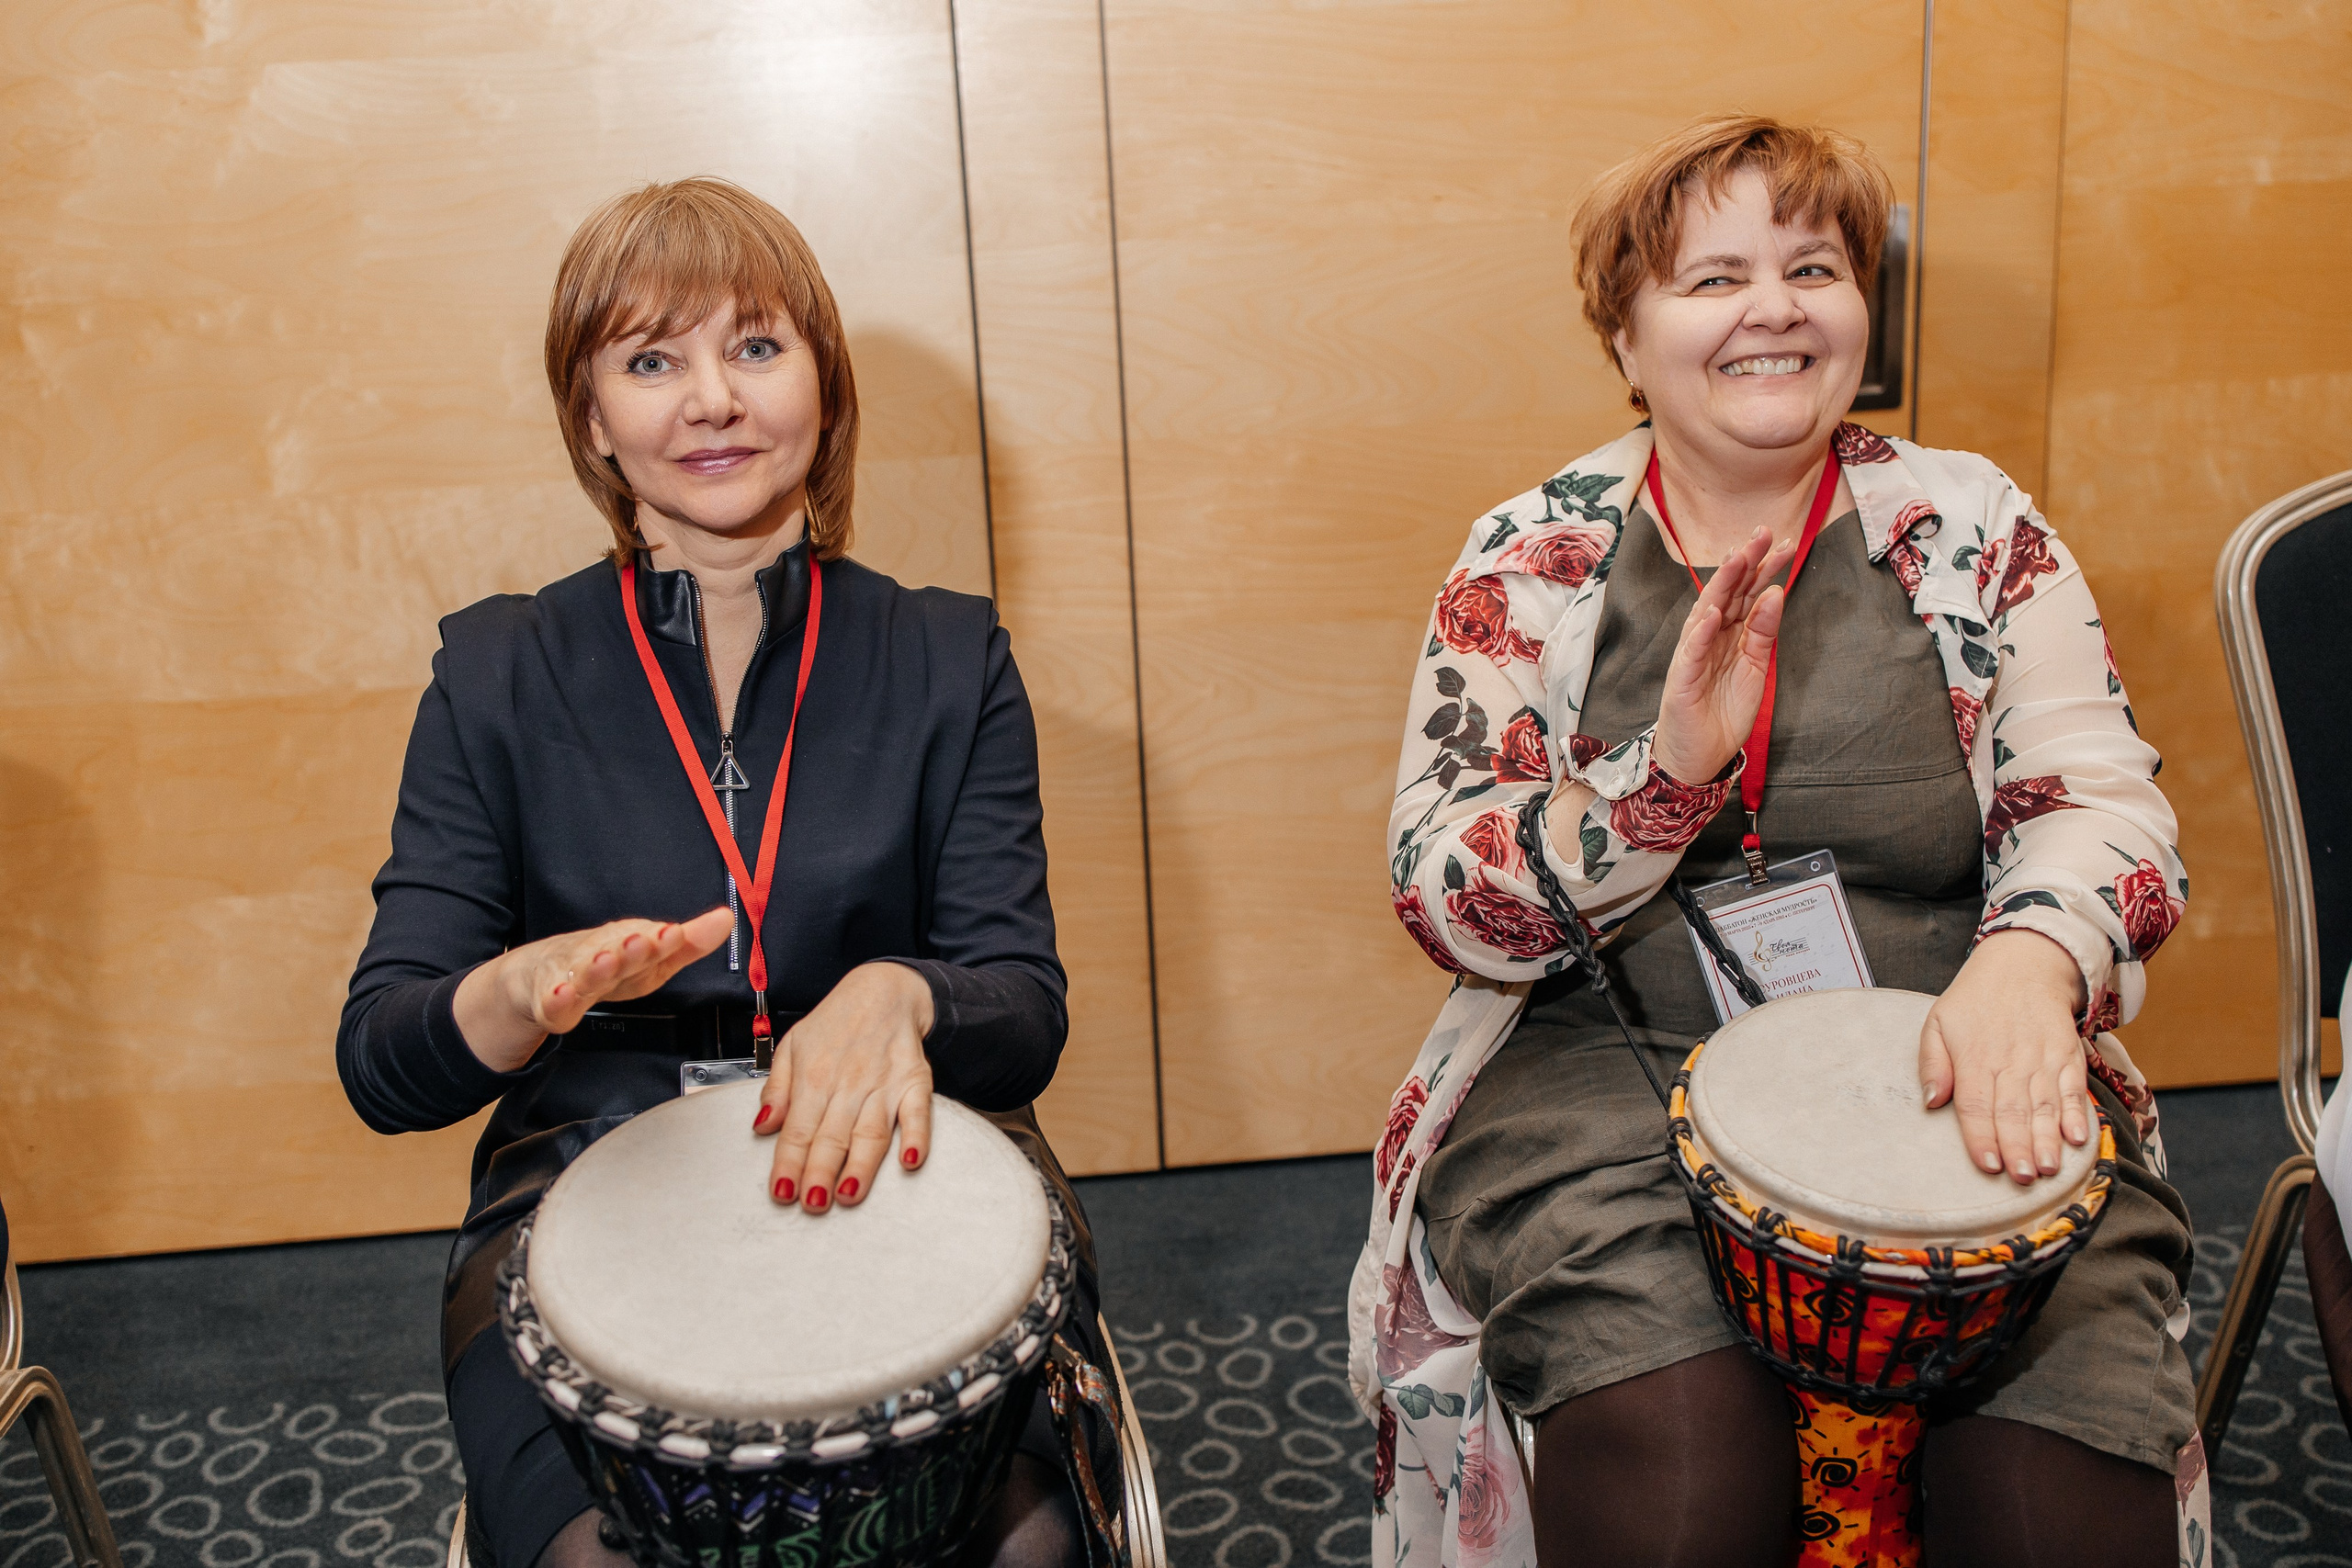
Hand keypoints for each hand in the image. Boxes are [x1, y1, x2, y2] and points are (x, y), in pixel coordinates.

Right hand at [454, 908, 733, 1072]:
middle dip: (633, 948)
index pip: (649, 943)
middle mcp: (600, 957)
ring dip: (597, 967)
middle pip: (618, 953)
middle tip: (648, 940)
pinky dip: (555, 999)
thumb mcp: (648, 957)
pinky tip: (562, 995)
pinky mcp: (547, 1002)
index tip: (674, 933)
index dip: (663, 940)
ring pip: (585, 974)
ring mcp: (571, 977)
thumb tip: (726, 917)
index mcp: (629, 949)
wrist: (532, 976)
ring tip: (607, 960)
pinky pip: (551, 1004)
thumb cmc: (600, 964)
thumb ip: (687, 943)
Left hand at [751, 962, 935, 1212]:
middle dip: (820, 1173)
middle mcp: (848, 1082)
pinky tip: (909, 1161)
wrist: (884, 990)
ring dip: (860, 1166)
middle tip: (812, 1204)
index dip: (788, 1163)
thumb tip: (763, 1126)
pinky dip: (917, 1138)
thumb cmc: (835, 1022)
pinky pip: (918, 1114)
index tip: (782, 1192)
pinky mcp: (914, 1082)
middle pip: (832, 1137)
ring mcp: (884, 1084)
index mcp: (814, 1076)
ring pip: (871, 1132)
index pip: (798, 1129)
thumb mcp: (792, 1046)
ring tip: (848, 1196)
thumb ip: (776, 1089)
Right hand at [1648, 525, 1796, 781]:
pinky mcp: (1682, 679)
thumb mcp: (1755, 668)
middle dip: (1744, 564)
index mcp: (1729, 634)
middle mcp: (1709, 638)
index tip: (1784, 544)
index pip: (1747, 593)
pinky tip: (1714, 612)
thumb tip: (1774, 593)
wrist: (1698, 756)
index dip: (1763, 568)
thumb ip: (1763, 633)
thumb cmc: (1722, 712)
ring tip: (1738, 560)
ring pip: (1707, 613)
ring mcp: (1693, 656)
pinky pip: (1692, 652)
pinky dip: (1702, 632)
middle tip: (1763, 535)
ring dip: (1722, 586)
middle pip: (1728, 594)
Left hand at [1920, 931, 2091, 1183]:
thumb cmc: (1975, 1000)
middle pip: (2013, 1112)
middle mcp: (2009, 1062)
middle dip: (2018, 1148)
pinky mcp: (2068, 1056)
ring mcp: (2042, 1059)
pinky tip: (2077, 1137)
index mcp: (1974, 1057)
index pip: (1976, 1105)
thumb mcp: (1938, 1022)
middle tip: (2022, 1178)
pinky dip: (2076, 1114)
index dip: (1982, 1137)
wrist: (2024, 964)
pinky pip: (2074, 1089)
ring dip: (2047, 1140)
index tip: (1987, 1166)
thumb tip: (1931, 1101)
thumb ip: (1933, 1063)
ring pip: (2045, 1106)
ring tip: (2049, 1168)